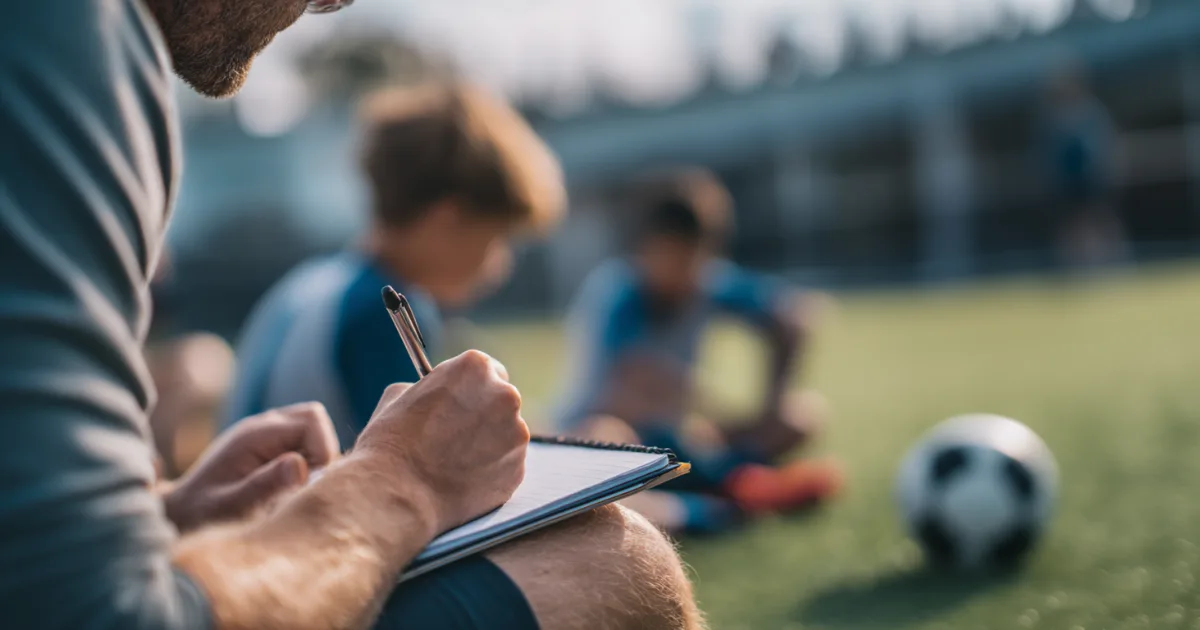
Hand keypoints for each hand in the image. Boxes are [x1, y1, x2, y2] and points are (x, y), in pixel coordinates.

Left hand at [163, 402, 340, 531]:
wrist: (179, 517)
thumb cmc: (204, 516)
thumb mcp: (234, 508)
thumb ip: (266, 486)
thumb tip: (301, 466)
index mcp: (254, 435)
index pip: (312, 423)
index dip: (322, 452)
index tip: (309, 484)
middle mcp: (261, 427)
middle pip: (314, 417)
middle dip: (322, 450)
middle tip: (305, 485)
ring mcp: (264, 434)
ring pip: (311, 429)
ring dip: (315, 457)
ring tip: (295, 488)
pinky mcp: (267, 447)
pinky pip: (301, 442)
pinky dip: (306, 462)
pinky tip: (288, 488)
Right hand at [355, 350, 528, 533]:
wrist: (397, 494)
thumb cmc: (391, 442)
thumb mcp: (399, 396)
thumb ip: (430, 388)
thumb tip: (438, 395)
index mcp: (475, 368)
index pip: (489, 370)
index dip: (474, 389)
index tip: (465, 402)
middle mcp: (504, 396)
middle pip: (502, 402)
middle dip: (485, 415)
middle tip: (458, 435)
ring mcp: (516, 434)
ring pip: (507, 435)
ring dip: (489, 445)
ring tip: (454, 463)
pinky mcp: (518, 469)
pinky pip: (507, 466)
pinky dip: (491, 472)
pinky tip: (463, 481)